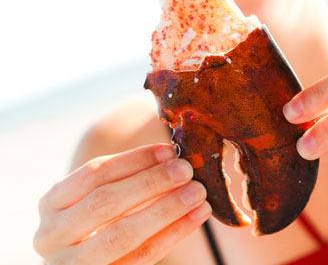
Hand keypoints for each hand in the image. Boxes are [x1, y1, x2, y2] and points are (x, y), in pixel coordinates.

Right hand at [33, 144, 210, 264]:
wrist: (83, 261)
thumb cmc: (95, 219)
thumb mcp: (95, 196)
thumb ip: (125, 177)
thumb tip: (171, 155)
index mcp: (51, 203)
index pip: (93, 174)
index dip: (134, 160)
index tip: (168, 150)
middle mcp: (51, 235)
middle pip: (106, 203)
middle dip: (150, 183)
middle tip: (186, 170)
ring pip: (123, 234)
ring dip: (166, 209)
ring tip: (198, 193)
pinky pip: (142, 258)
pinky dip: (173, 234)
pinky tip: (196, 216)